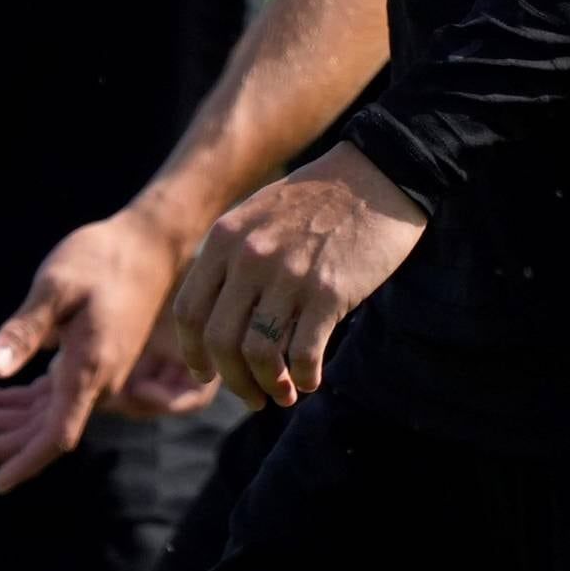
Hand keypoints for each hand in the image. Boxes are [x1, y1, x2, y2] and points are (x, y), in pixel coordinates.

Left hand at [0, 209, 203, 491]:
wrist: (149, 243)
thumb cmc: (103, 258)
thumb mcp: (56, 286)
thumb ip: (25, 330)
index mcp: (89, 369)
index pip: (57, 435)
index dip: (26, 461)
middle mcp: (96, 380)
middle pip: (44, 430)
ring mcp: (94, 371)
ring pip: (43, 412)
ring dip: (0, 420)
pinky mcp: (89, 357)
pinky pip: (50, 392)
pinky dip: (15, 399)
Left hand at [167, 144, 422, 408]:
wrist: (380, 174)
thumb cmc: (320, 199)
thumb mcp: (258, 215)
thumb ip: (233, 257)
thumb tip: (220, 315)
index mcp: (224, 240)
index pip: (189, 313)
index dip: (194, 354)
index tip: (207, 373)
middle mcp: (249, 259)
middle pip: (220, 342)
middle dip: (233, 381)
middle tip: (251, 396)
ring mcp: (289, 276)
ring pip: (259, 354)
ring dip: (268, 385)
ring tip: (285, 394)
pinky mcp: (330, 291)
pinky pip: (304, 352)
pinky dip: (305, 376)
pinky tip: (313, 379)